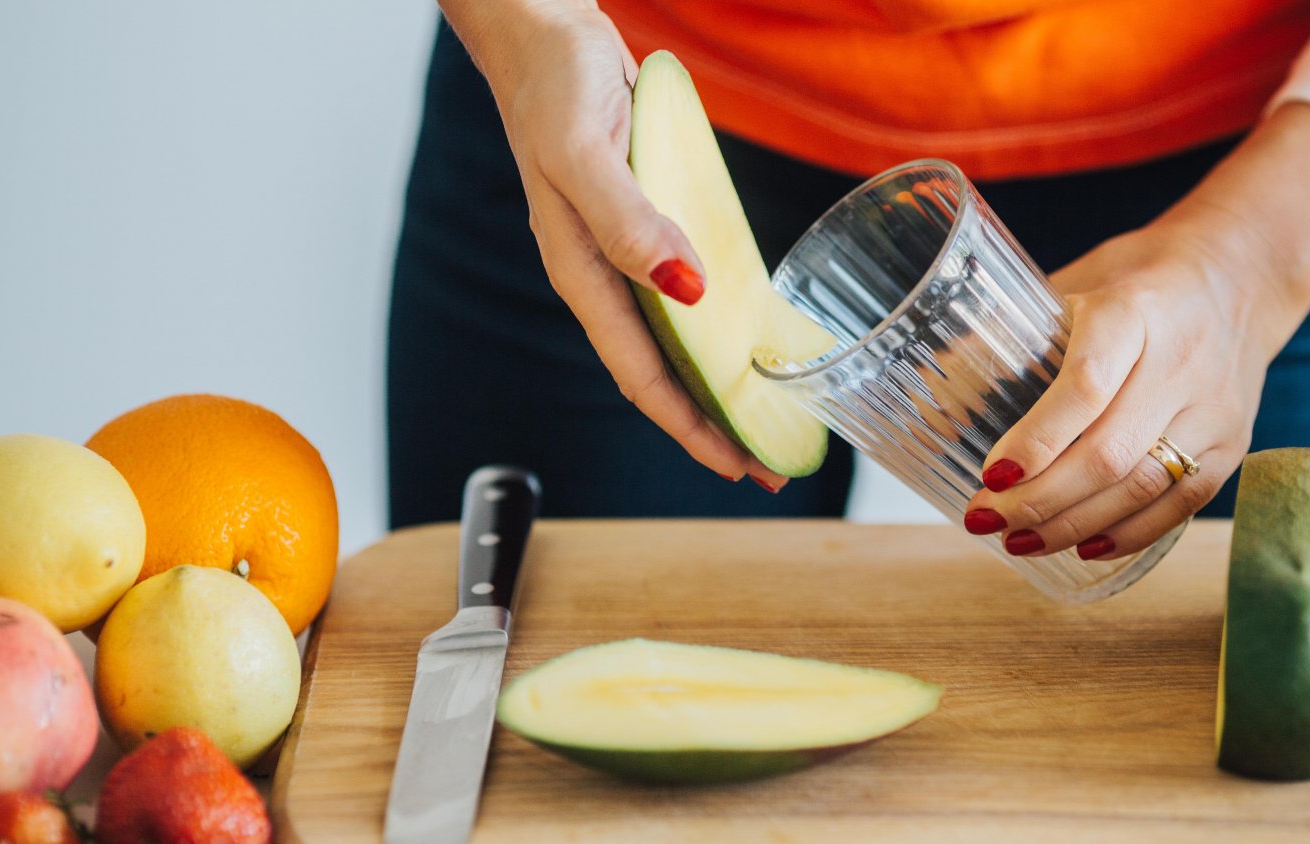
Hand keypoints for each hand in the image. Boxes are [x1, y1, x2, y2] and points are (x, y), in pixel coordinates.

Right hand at [442, 0, 787, 487]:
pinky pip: (681, 297)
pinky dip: (713, 331)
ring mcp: (621, 255)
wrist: (542, 33)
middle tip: (767, 465)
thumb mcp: (584, 152)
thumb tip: (684, 288)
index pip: (640, 374)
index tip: (739, 465)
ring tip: (762, 419)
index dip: (689, 426)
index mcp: (581, 273)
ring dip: (714, 386)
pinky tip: (742, 340)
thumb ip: (627, 222)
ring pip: (672, 343)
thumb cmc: (553, 87)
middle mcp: (602, 277)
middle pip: (658, 374)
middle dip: (710, 425)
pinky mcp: (643, 227)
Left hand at [962, 103, 1309, 559]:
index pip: (1085, 386)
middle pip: (1109, 452)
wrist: (1241, 274)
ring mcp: (1214, 407)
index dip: (1036, 440)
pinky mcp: (1232, 440)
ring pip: (1141, 485)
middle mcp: (1181, 361)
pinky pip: (1181, 503)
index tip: (989, 474)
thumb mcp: (1074, 281)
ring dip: (1073, 524)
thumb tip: (936, 391)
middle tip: (983, 518)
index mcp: (1133, 310)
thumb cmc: (1135, 280)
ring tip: (1018, 540)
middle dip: (1039, 498)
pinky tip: (1082, 546)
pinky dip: (1129, 533)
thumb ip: (1015, 332)